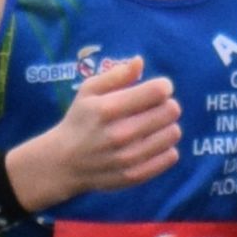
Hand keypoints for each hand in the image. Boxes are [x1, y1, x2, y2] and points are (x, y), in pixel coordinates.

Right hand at [10, 52, 179, 207]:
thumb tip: (139, 62)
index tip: (157, 89)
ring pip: (173, 133)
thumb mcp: (89, 90)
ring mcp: (129, 157)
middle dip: (167, 105)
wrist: (64, 163)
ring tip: (154, 127)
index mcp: (110, 108)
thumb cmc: (80, 120)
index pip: (158, 91)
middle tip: (156, 108)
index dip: (163, 86)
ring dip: (168, 126)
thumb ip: (116, 74)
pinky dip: (167, 148)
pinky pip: (171, 156)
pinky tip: (154, 143)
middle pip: (170, 111)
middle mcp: (121, 133)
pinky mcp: (135, 175)